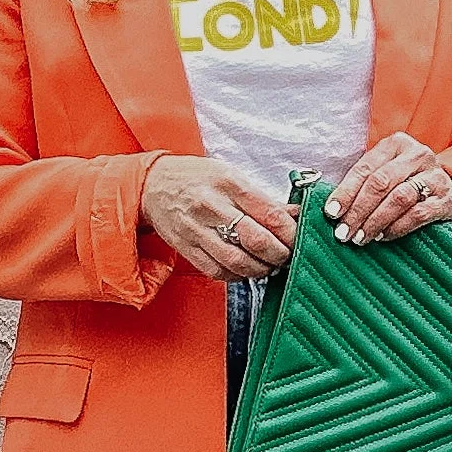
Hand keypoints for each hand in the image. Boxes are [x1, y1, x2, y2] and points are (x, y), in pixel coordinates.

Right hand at [141, 155, 295, 279]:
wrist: (152, 184)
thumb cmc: (196, 178)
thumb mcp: (231, 176)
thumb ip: (263, 199)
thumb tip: (294, 215)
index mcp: (229, 184)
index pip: (271, 214)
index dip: (291, 233)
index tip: (298, 239)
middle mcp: (212, 207)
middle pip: (257, 241)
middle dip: (280, 254)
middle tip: (287, 256)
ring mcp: (197, 230)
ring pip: (238, 261)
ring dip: (261, 269)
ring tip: (269, 265)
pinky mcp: (186, 248)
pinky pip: (218, 271)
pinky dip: (237, 275)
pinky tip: (245, 269)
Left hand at [324, 136, 451, 245]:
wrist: (449, 191)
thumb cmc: (407, 183)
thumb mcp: (386, 173)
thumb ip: (363, 184)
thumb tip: (334, 209)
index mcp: (397, 144)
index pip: (365, 168)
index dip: (345, 192)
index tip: (332, 212)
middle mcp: (417, 155)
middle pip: (381, 182)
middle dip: (358, 210)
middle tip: (344, 232)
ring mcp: (435, 176)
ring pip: (399, 198)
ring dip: (375, 220)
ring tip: (361, 237)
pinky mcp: (446, 200)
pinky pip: (417, 214)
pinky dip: (396, 227)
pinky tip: (383, 236)